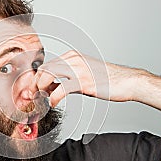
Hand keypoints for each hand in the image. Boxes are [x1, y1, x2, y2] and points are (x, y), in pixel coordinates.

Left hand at [30, 50, 146, 106]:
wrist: (127, 81)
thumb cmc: (108, 80)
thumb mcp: (83, 76)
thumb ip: (66, 80)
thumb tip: (50, 89)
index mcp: (72, 56)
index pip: (46, 65)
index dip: (36, 78)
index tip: (33, 90)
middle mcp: (73, 59)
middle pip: (43, 68)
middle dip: (34, 83)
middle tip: (33, 96)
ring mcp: (78, 69)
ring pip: (48, 75)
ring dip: (40, 89)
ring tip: (43, 99)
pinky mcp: (83, 82)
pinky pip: (60, 89)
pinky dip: (53, 98)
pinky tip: (54, 103)